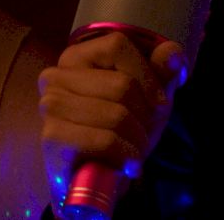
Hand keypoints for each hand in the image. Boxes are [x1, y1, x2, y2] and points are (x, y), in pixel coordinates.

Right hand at [37, 32, 186, 206]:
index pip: (117, 45)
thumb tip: (173, 52)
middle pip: (122, 84)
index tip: (159, 102)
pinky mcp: (51, 136)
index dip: (147, 74)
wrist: (92, 178)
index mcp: (76, 56)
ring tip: (136, 152)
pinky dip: (125, 155)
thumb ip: (161, 71)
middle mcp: (56, 75)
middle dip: (146, 116)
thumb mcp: (146, 97)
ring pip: (116, 114)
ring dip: (137, 140)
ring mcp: (50, 105)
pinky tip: (127, 165)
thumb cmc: (119, 131)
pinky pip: (104, 140)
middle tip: (145, 135)